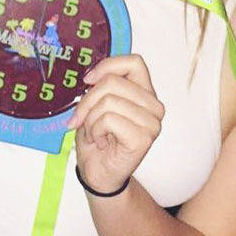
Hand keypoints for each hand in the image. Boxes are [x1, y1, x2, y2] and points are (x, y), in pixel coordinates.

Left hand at [69, 54, 163, 193]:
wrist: (99, 173)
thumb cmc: (98, 139)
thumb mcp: (96, 105)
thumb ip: (100, 86)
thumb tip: (90, 75)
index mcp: (144, 93)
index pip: (134, 62)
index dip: (108, 66)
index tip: (88, 80)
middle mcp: (154, 106)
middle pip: (113, 82)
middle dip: (88, 101)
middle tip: (81, 119)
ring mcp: (152, 122)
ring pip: (108, 101)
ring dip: (90, 119)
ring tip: (95, 133)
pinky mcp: (144, 137)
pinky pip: (108, 119)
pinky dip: (95, 130)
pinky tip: (101, 141)